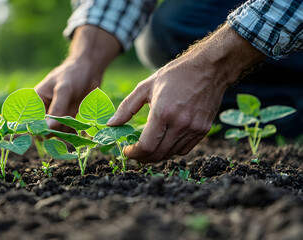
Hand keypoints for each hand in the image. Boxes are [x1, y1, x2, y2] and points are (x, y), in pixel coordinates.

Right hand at [35, 58, 101, 129]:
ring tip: (74, 120)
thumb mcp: (64, 89)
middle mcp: (44, 109)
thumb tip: (49, 127)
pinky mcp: (68, 118)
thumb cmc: (73, 74)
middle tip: (66, 124)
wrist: (90, 70)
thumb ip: (57, 108)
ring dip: (65, 131)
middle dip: (53, 131)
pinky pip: (67, 130)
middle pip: (43, 129)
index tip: (47, 132)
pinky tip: (79, 127)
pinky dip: (72, 131)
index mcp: (36, 100)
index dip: (36, 128)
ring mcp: (56, 115)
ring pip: (56, 131)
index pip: (31, 119)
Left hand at [107, 24, 264, 162]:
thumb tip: (110, 124)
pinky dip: (171, 150)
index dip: (134, 153)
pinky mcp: (203, 130)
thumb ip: (126, 108)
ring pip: (170, 154)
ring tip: (148, 146)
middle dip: (142, 157)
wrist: (209, 69)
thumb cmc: (175, 75)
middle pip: (158, 154)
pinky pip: (184, 150)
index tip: (127, 151)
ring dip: (156, 155)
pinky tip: (164, 141)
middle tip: (135, 152)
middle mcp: (180, 124)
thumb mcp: (146, 87)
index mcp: (163, 112)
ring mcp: (193, 129)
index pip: (146, 146)